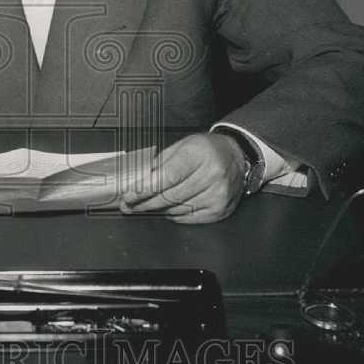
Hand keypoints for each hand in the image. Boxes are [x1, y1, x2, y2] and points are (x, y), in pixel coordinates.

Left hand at [120, 132, 246, 222]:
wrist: (236, 156)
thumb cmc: (205, 150)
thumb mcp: (181, 146)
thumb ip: (158, 163)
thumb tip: (137, 180)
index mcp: (199, 154)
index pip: (167, 177)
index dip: (145, 189)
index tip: (128, 195)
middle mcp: (211, 175)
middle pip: (170, 196)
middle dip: (144, 202)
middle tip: (128, 205)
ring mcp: (217, 195)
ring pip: (177, 209)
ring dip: (156, 210)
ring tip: (142, 207)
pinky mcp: (219, 210)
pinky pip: (188, 217)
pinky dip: (172, 215)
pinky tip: (164, 210)